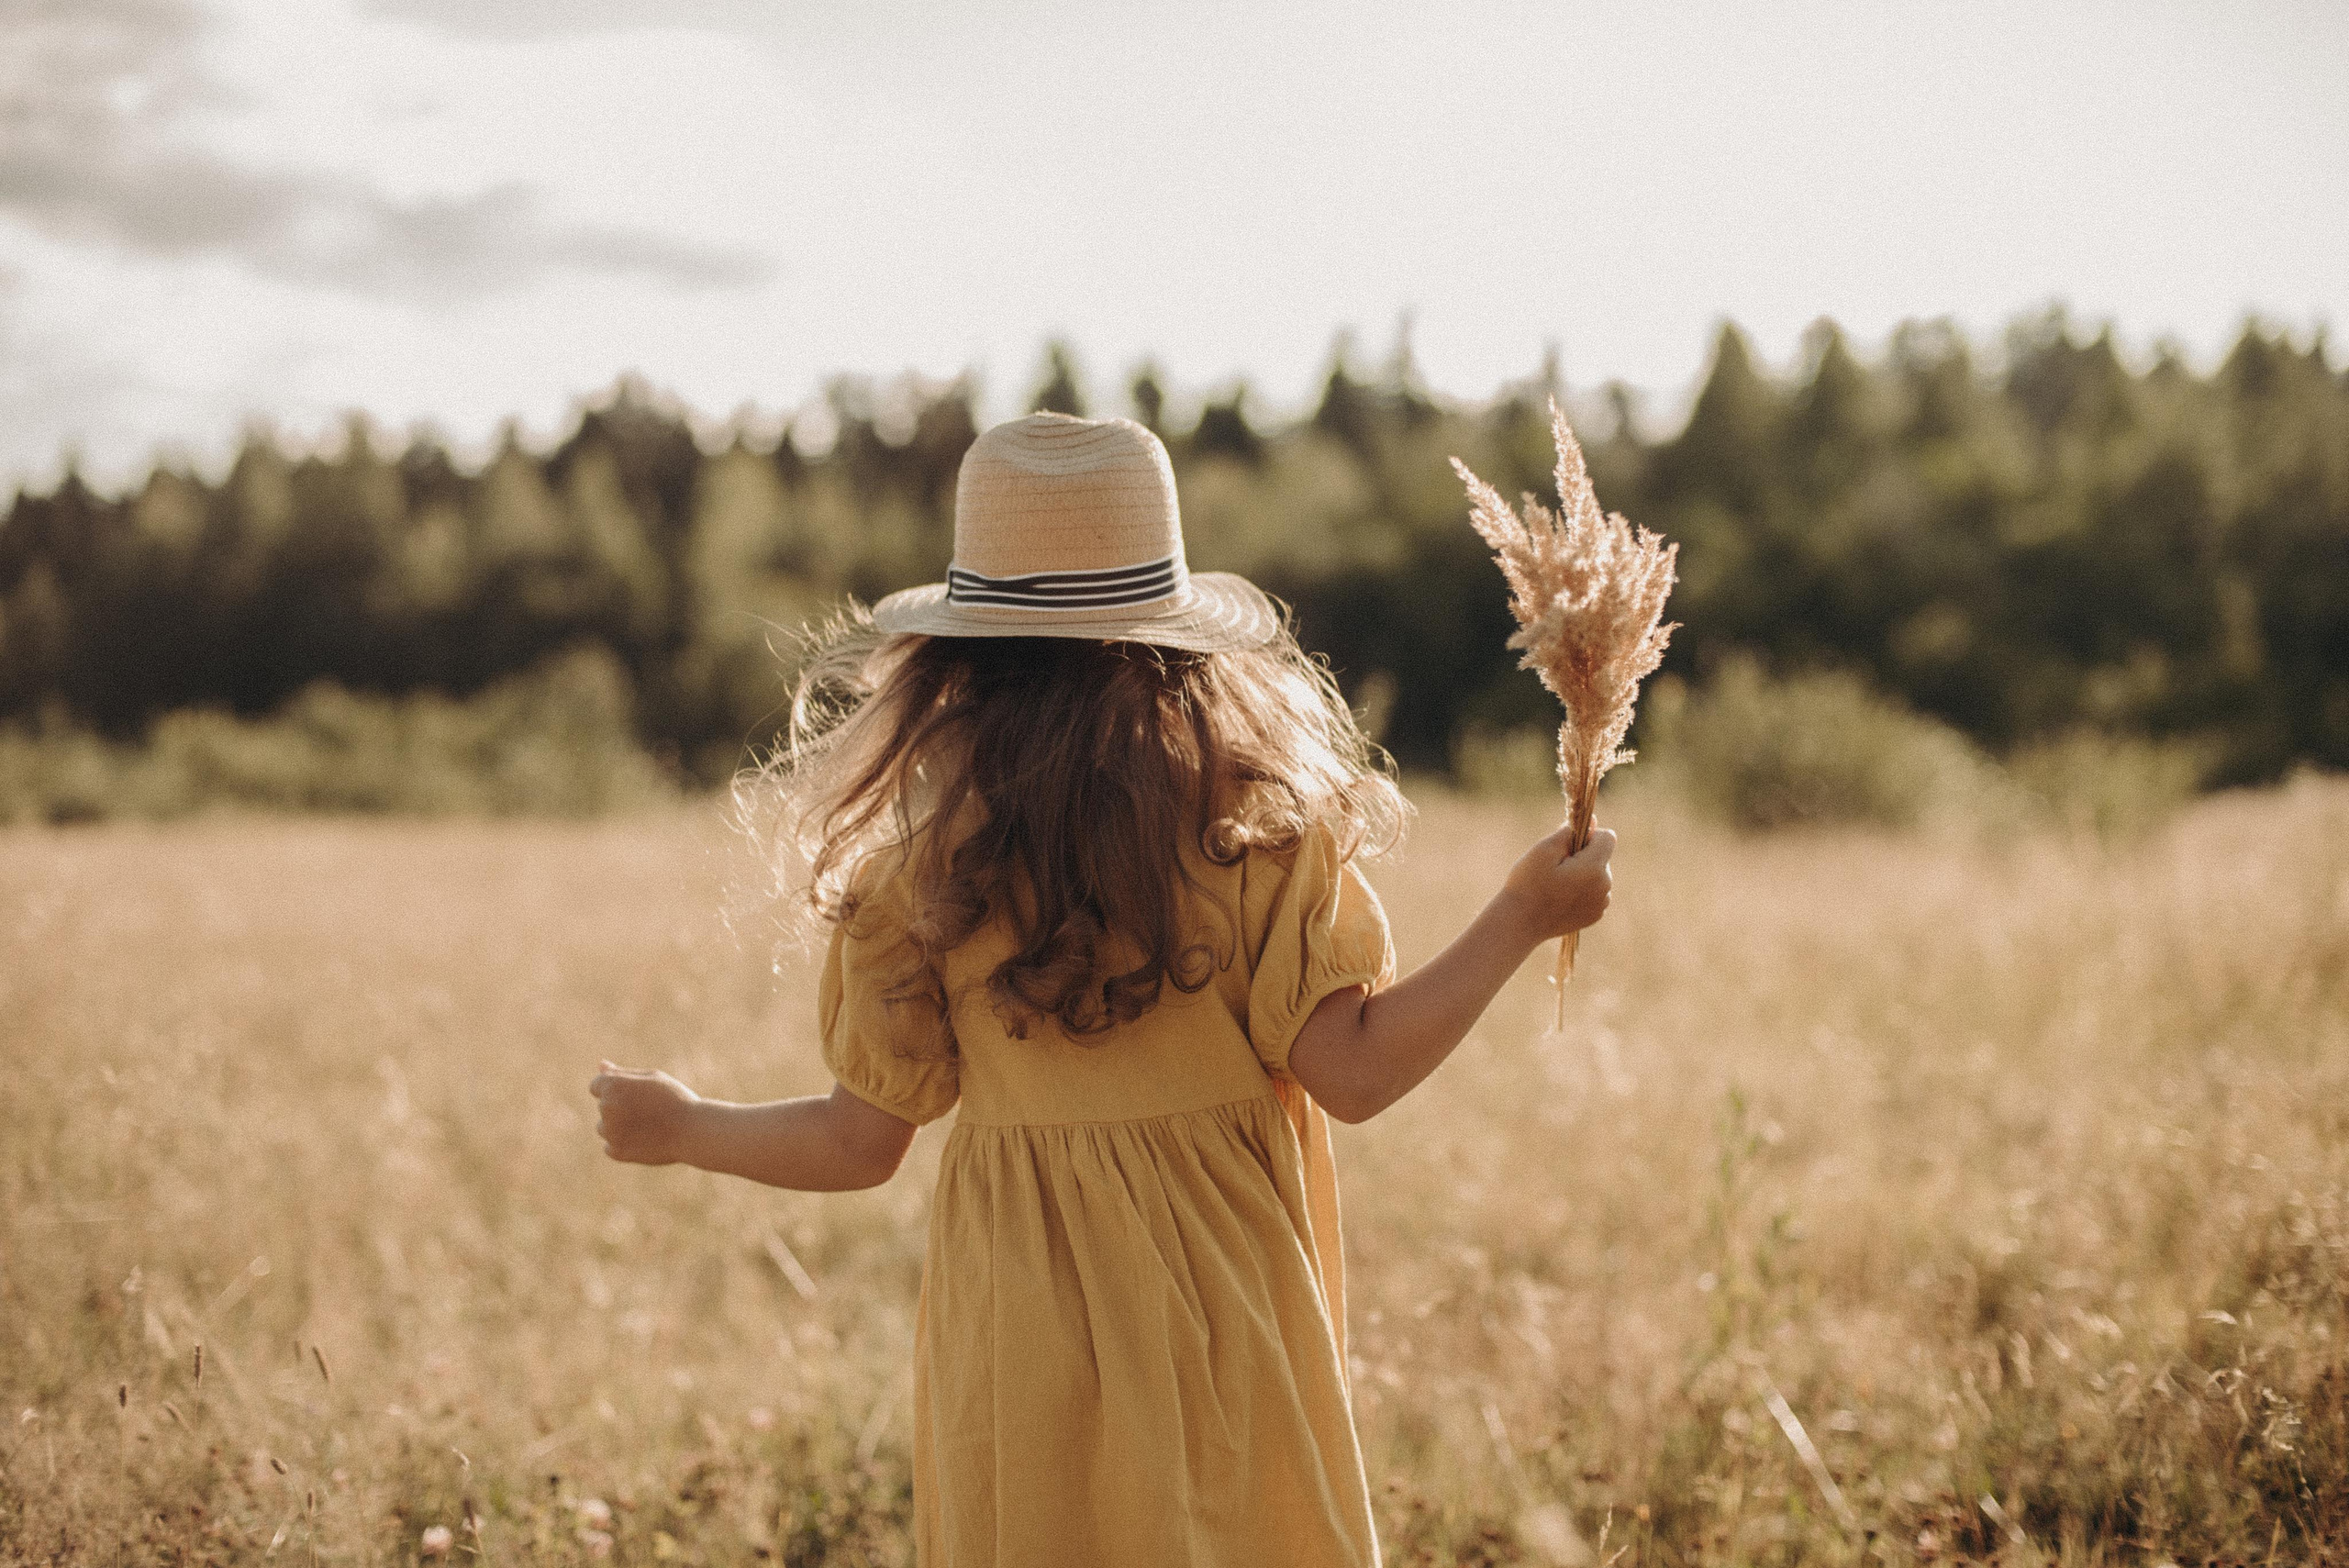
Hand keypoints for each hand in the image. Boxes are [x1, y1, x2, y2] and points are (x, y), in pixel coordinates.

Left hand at [589, 1060, 700, 1165]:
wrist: (692, 1130)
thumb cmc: (675, 1098)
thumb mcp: (651, 1078)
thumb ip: (622, 1073)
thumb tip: (601, 1066)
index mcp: (613, 1086)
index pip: (597, 1086)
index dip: (617, 1089)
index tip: (636, 1095)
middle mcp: (607, 1108)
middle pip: (603, 1107)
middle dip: (620, 1107)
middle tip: (650, 1110)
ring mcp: (610, 1132)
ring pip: (605, 1128)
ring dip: (619, 1127)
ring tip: (648, 1126)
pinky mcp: (616, 1151)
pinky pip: (610, 1147)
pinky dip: (624, 1144)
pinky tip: (644, 1140)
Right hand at [1495, 823, 1614, 944]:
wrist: (1520, 923)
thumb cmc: (1528, 883)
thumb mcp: (1543, 850)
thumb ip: (1569, 833)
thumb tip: (1592, 823)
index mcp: (1594, 868)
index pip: (1608, 837)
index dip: (1589, 835)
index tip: (1568, 846)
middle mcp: (1604, 886)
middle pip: (1602, 857)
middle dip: (1584, 856)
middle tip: (1556, 868)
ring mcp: (1601, 904)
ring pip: (1599, 876)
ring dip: (1584, 874)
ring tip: (1556, 885)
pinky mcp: (1595, 916)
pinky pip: (1595, 894)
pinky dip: (1582, 892)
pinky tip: (1561, 898)